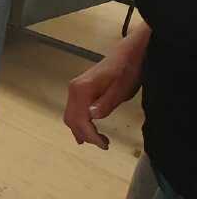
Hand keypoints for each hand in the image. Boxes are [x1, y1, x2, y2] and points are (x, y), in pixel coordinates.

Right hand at [64, 25, 149, 148]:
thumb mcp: (121, 88)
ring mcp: (75, 89)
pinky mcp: (79, 90)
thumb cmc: (126, 71)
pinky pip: (74, 110)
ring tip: (99, 140)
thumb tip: (92, 116)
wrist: (127, 53)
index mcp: (82, 90)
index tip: (105, 146)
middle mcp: (73, 89)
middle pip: (71, 119)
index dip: (90, 135)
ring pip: (70, 116)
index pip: (80, 119)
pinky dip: (80, 122)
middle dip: (86, 135)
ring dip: (82, 130)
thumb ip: (106, 102)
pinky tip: (89, 130)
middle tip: (105, 144)